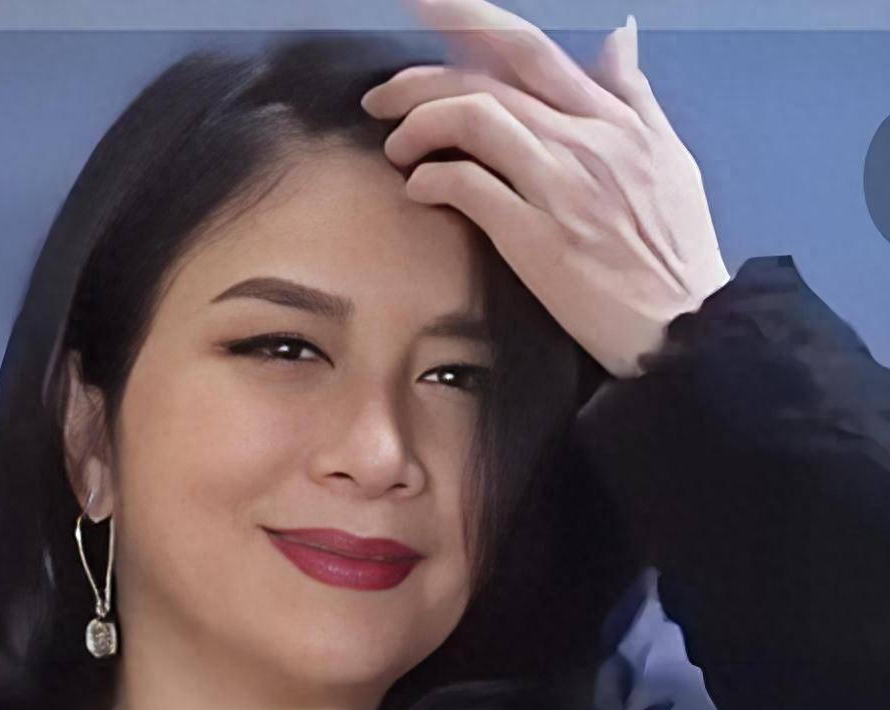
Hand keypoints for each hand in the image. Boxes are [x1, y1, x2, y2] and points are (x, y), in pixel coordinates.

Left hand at [360, 0, 731, 377]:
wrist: (686, 323)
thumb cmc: (676, 251)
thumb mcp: (669, 157)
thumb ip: (634, 95)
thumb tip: (619, 35)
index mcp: (611, 118)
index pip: (530, 48)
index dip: (470, 16)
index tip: (423, 0)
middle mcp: (583, 139)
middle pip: (487, 79)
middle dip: (419, 78)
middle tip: (377, 98)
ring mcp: (559, 186)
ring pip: (474, 119)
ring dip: (419, 126)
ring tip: (397, 150)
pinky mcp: (536, 238)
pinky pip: (469, 188)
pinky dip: (432, 180)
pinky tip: (418, 190)